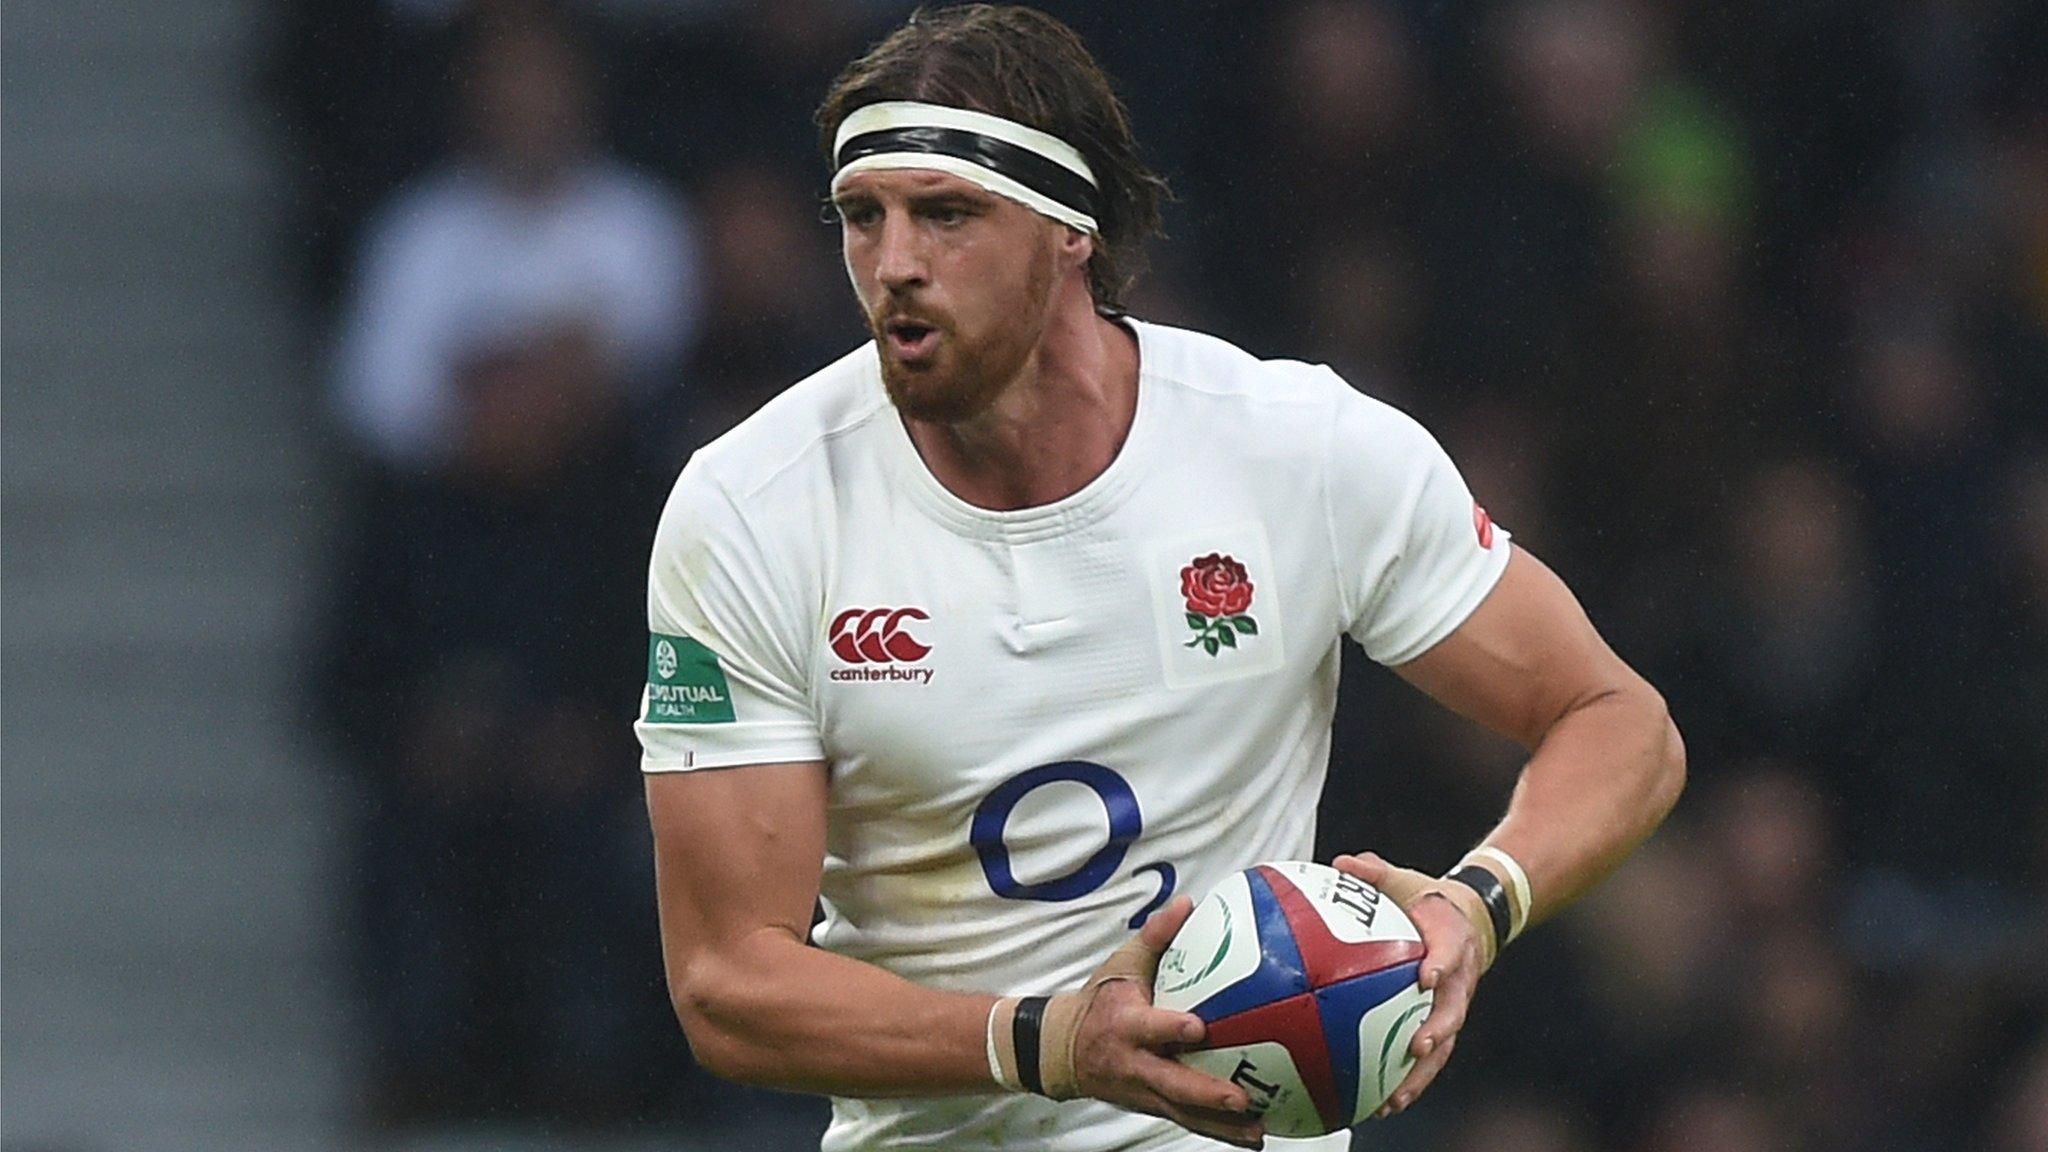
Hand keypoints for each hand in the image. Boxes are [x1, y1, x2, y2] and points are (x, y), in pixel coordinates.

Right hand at [1059, 897, 1267, 1148]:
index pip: (1148, 1027)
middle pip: (1170, 1083)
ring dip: (1219, 1125)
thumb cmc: (1099, 1001)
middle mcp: (1134, 1062)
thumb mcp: (1120, 964)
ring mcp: (1143, 1090)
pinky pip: (1186, 1122)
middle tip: (1240, 1098)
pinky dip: (1218, 1132)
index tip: (1198, 1028)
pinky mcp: (1152, 1106)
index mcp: (1125, 1024)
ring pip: (1182, 1112)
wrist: (1061, 1049)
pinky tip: (1252, 1136)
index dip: (1170, 1029)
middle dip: (1205, 1093)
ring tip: (1257, 1130)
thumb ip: (1156, 936)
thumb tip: (1187, 905)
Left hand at [1333, 852, 1493, 1118]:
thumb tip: (1339, 862)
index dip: (1442, 964)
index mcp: (1450, 938)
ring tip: (1395, 1099)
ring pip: (1444, 1045)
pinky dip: (1410, 1080)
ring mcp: (1454, 1006)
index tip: (1428, 977)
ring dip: (1422, 1073)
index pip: (1450, 952)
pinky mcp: (1443, 1025)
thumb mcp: (1404, 879)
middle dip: (1438, 1031)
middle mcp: (1458, 978)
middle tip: (1417, 1047)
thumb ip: (1375, 873)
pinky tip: (1383, 1106)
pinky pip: (1430, 1057)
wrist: (1469, 918)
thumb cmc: (1425, 900)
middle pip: (1454, 1010)